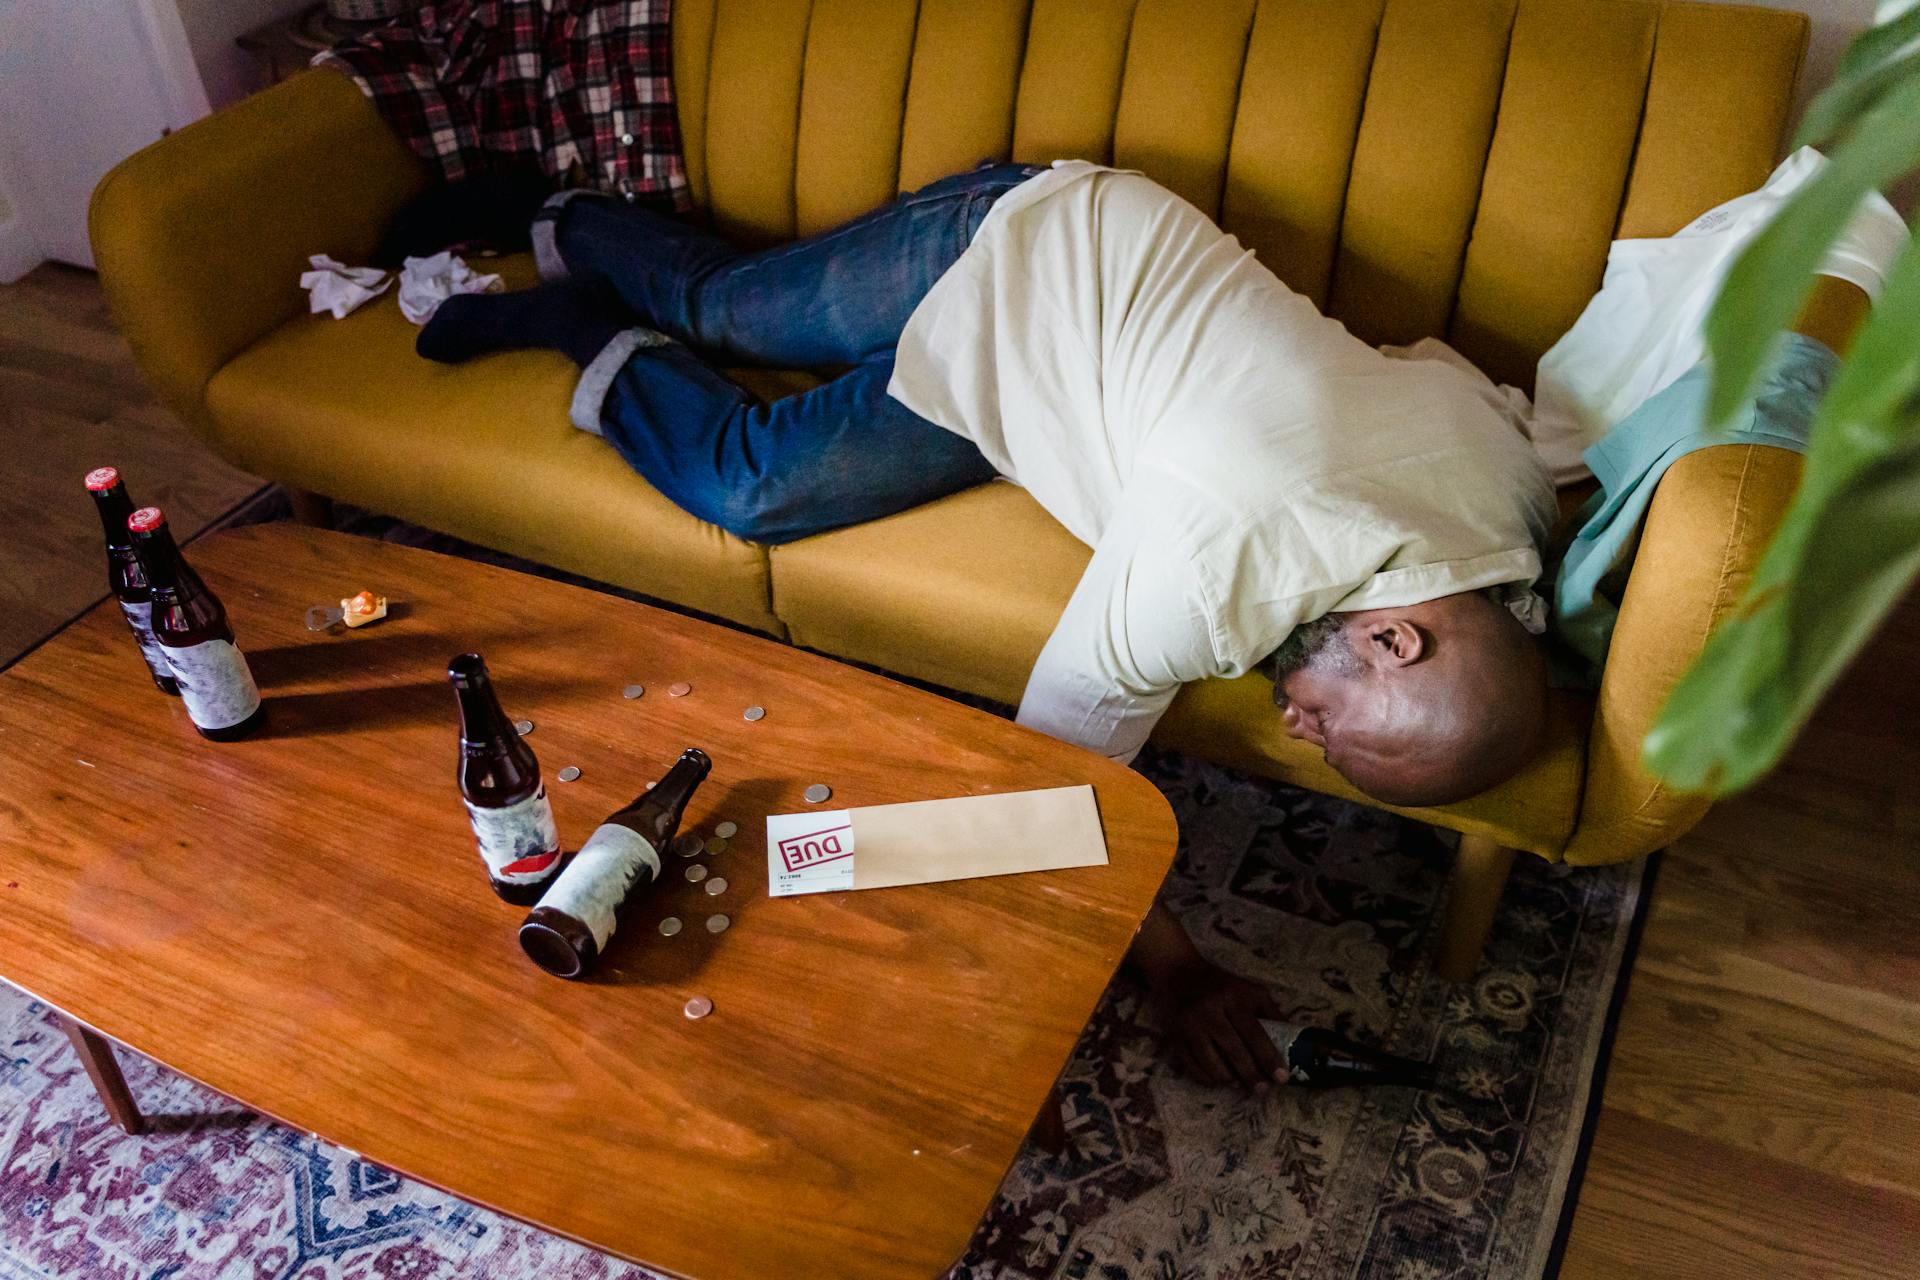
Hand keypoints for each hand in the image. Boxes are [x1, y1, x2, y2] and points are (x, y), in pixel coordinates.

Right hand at [1154, 968, 1286, 1089]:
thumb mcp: (1249, 990)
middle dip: (1251, 1075)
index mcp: (1232, 998)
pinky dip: (1206, 1078)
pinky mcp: (1174, 1036)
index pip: (1254, 1032)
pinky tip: (1217, 1080)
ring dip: (1228, 1079)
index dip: (1268, 1057)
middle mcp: (1209, 1011)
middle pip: (1233, 1050)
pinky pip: (1191, 1066)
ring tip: (1240, 1084)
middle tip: (1263, 1091)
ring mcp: (1189, 1025)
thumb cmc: (1221, 986)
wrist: (1178, 975)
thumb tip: (1291, 1037)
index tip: (1282, 1077)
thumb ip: (1270, 1011)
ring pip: (1210, 1062)